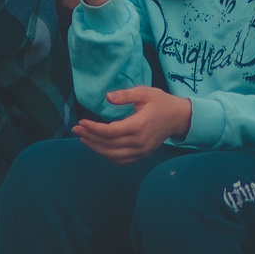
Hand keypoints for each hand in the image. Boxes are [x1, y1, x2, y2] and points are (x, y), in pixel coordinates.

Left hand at [73, 87, 192, 162]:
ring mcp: (141, 151)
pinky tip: (98, 147)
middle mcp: (139, 142)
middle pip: (108, 144)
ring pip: (112, 155)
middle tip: (76, 130)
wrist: (178, 118)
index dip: (93, 128)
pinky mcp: (142, 155)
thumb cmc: (161, 102)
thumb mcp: (144, 92)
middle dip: (89, 137)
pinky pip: (121, 160)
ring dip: (96, 148)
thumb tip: (107, 97)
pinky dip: (107, 156)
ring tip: (83, 138)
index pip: (110, 131)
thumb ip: (125, 95)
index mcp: (139, 125)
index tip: (81, 122)